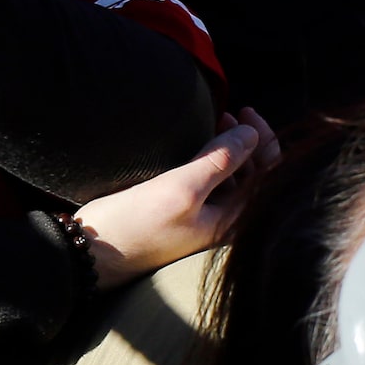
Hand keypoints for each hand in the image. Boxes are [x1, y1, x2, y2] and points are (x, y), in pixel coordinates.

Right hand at [71, 109, 277, 287]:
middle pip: (256, 174)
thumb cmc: (137, 224)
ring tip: (216, 121)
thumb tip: (251, 135)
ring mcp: (207, 217)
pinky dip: (211, 158)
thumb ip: (218, 162)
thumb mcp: (181, 188)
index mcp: (236, 221)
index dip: (265, 140)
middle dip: (248, 141)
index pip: (272, 175)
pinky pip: (212, 181)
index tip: (245, 113)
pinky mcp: (186, 211)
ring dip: (230, 147)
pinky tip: (200, 142)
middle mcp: (228, 221)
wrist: (93, 251)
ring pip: (234, 176)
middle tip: (228, 113)